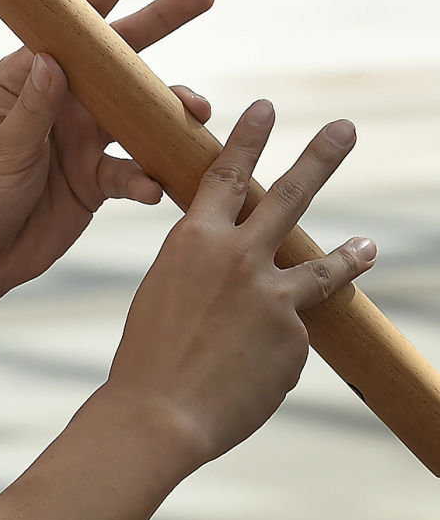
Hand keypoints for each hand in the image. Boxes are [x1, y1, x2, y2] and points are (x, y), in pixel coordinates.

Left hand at [0, 0, 214, 300]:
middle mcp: (60, 102)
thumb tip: (49, 57)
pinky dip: (148, 176)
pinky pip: (134, 170)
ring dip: (169, 109)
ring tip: (195, 111)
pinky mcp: (96, 179)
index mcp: (25, 81)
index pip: (65, 32)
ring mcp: (81, 139)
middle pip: (116, 60)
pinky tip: (155, 186)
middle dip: (159, 23)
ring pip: (138, 112)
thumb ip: (31, 109)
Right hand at [107, 100, 375, 467]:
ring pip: (322, 266)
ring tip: (370, 244)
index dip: (249, 139)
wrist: (160, 412)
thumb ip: (208, 269)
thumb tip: (254, 278)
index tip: (265, 107)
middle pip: (290, 196)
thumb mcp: (166, 290)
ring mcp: (272, 296)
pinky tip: (247, 374)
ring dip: (349, 254)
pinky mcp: (296, 337)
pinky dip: (272, 353)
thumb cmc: (149, 354)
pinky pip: (292, 338)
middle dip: (320, 158)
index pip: (226, 174)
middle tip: (345, 128)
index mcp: (193, 238)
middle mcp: (238, 256)